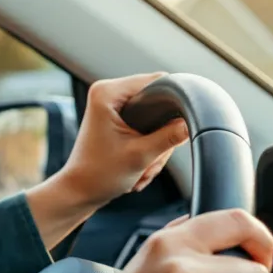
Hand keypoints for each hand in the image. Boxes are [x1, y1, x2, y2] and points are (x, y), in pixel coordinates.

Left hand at [62, 73, 189, 209]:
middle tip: (149, 158)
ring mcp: (112, 106)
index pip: (158, 81)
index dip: (174, 102)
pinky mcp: (116, 119)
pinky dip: (149, 148)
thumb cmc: (98, 175)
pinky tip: (140, 165)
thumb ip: (170, 137)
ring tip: (142, 165)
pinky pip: (147, 128)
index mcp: (107, 92)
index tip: (177, 126)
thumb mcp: (141, 156)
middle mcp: (107, 93)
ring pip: (156, 119)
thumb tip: (191, 123)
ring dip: (155, 146)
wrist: (80, 192)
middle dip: (161, 134)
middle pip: (159, 102)